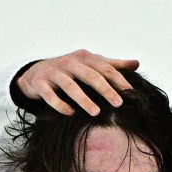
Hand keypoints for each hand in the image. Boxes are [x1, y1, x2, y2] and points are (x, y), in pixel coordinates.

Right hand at [18, 50, 139, 115]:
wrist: (34, 74)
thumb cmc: (68, 71)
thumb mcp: (89, 65)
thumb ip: (112, 65)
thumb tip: (136, 64)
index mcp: (84, 58)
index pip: (105, 68)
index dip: (118, 79)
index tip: (131, 92)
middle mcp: (69, 62)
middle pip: (90, 75)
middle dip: (105, 89)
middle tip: (118, 104)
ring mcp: (53, 72)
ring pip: (70, 85)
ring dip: (84, 99)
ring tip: (96, 113)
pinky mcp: (40, 83)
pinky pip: (50, 95)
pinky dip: (60, 104)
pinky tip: (70, 113)